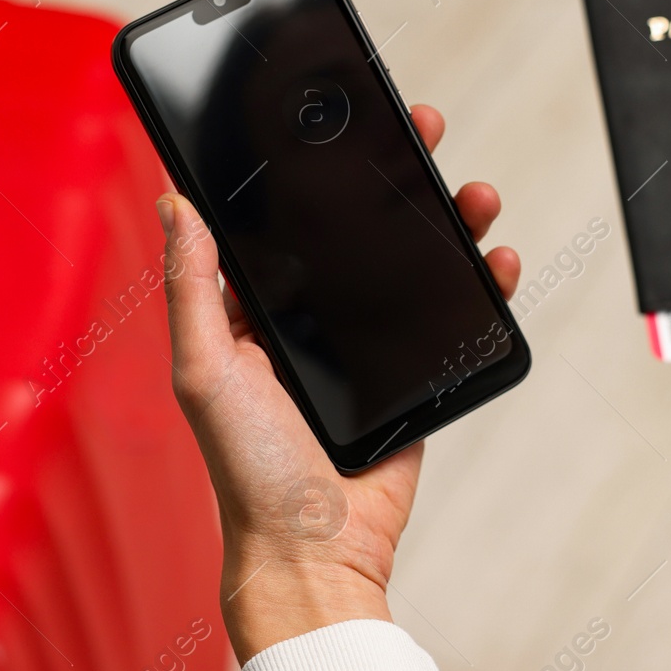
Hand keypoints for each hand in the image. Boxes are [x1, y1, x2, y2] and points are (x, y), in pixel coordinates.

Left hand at [157, 104, 519, 663]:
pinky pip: (453, 318)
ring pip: (414, 264)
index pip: (286, 220)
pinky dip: (482, 284)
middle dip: (395, 175)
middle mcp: (311, 321)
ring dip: (447, 220)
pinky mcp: (415, 377)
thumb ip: (193, 287)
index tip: (339, 117)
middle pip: (360, 229)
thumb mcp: (206, 369)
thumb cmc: (249, 469)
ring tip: (472, 191)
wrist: (319, 552)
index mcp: (255, 312)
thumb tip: (174, 200)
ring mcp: (367, 347)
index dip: (312, 167)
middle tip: (421, 128)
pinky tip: (496, 259)